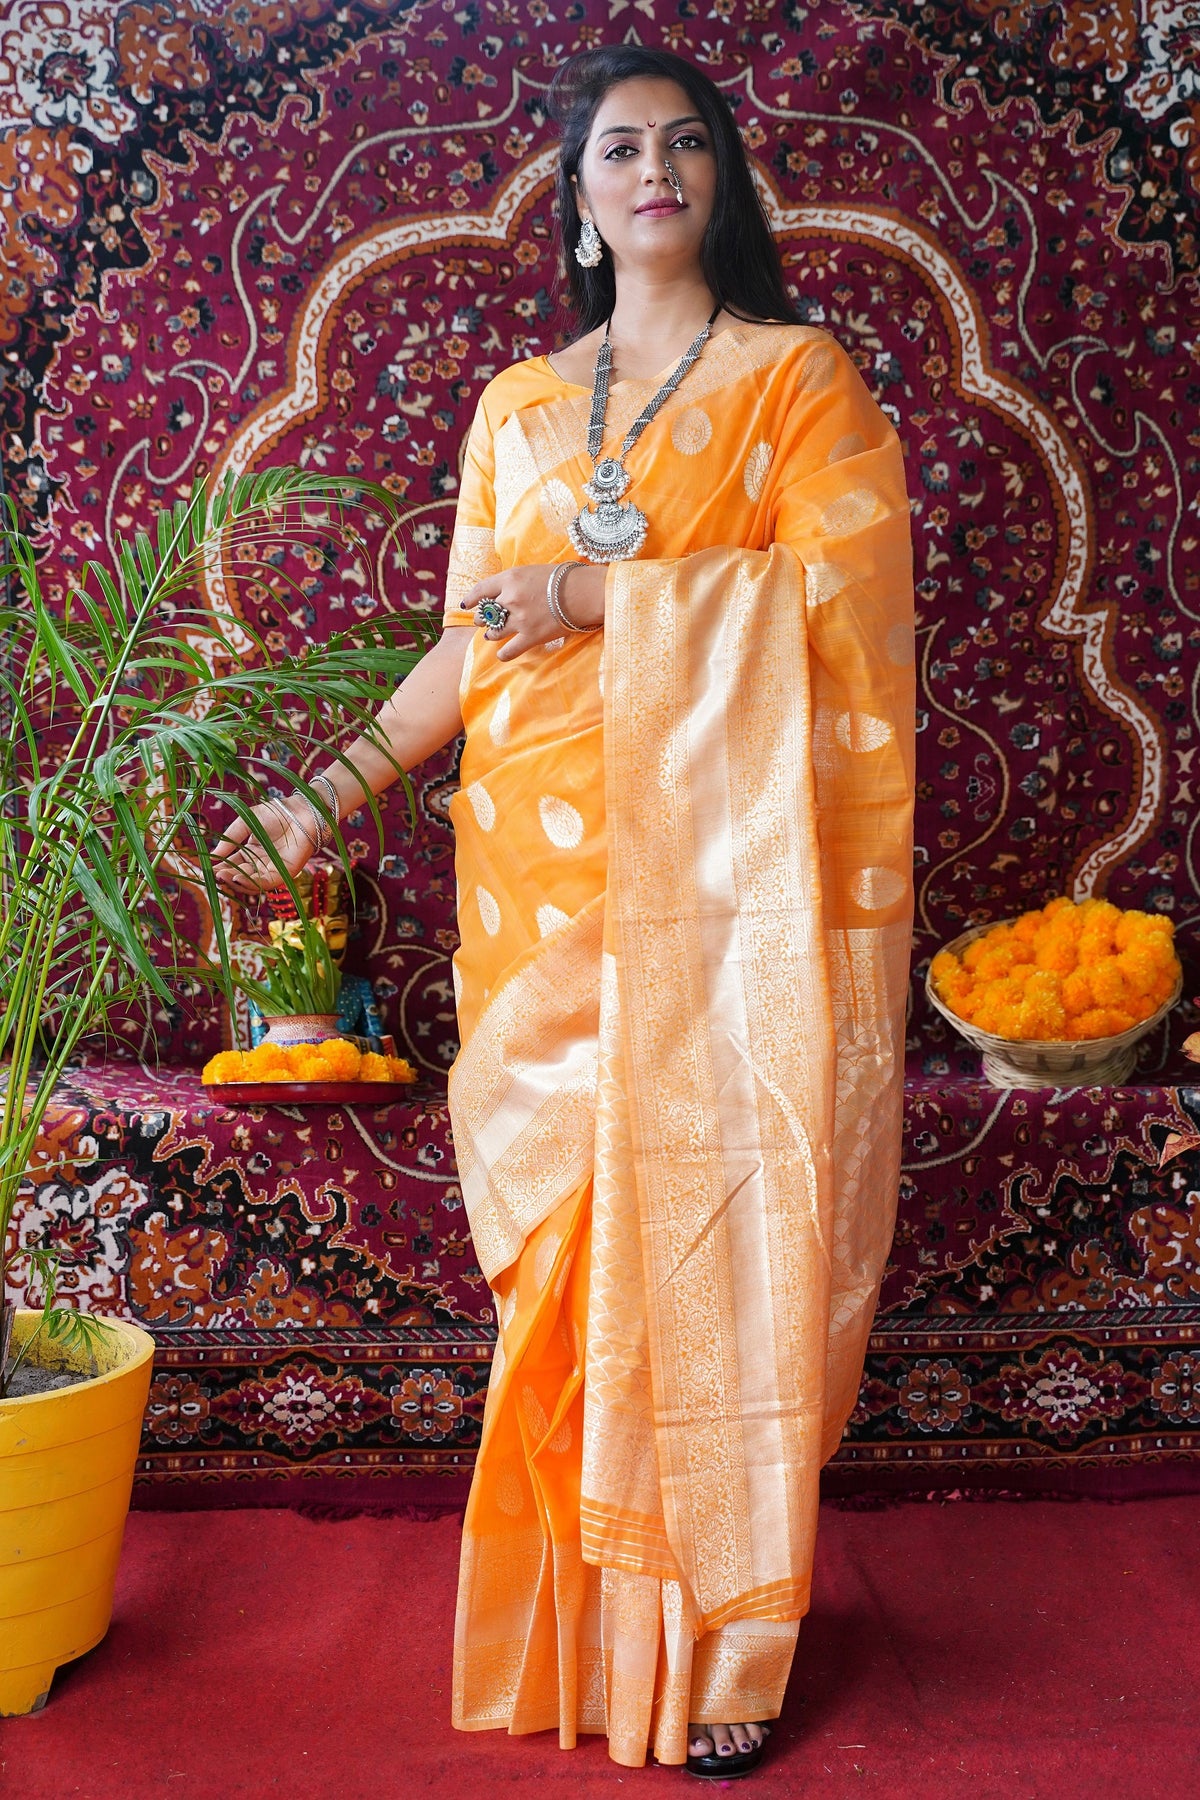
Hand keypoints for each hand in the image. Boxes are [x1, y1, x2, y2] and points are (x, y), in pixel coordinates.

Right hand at [212, 796, 315, 895]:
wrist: (300, 810)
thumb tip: (212, 857)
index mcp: (250, 853)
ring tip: (223, 877)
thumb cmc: (274, 813)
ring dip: (236, 882)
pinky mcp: (285, 873)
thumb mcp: (245, 823)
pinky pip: (267, 882)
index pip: (231, 864)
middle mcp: (260, 864)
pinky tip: (238, 878)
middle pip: (240, 876)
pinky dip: (252, 883)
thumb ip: (230, 839)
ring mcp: (273, 870)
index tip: (206, 870)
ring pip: (251, 883)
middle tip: (214, 876)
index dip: (220, 868)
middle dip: (226, 877)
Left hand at [460, 562, 605, 661]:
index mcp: (510, 578)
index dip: (471, 598)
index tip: (467, 604)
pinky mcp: (531, 637)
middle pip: (485, 612)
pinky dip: (503, 654)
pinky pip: (509, 651)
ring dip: (491, 634)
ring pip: (494, 632)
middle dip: (482, 618)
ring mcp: (519, 619)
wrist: (583, 593)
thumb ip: (515, 581)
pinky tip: (501, 655)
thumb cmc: (563, 578)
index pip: (481, 590)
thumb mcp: (533, 570)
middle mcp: (510, 598)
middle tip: (482, 621)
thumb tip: (504, 591)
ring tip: (491, 635)